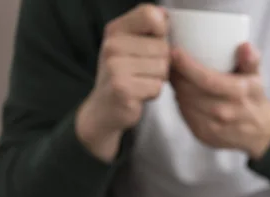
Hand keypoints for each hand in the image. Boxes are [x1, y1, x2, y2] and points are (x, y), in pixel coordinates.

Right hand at [76, 4, 169, 161]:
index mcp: (115, 30)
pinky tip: (138, 94)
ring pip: (162, 68)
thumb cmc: (122, 75)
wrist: (103, 109)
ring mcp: (115, 68)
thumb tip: (165, 14)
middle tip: (142, 72)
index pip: (150, 14)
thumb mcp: (129, 45)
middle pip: (163, 47)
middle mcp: (112, 46)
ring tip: (140, 82)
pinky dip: (153, 93)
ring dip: (157, 79)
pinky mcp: (123, 89)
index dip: (161, 30)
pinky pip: (157, 86)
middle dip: (161, 63)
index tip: (154, 42)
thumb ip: (147, 28)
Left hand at [170, 43, 269, 159]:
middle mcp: (224, 112)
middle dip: (177, 74)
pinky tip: (183, 92)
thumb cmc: (253, 97)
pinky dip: (181, 100)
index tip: (175, 52)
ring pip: (183, 101)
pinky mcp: (202, 134)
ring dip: (177, 87)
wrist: (259, 132)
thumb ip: (251, 60)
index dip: (187, 66)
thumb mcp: (256, 77)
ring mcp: (212, 126)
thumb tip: (245, 46)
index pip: (206, 79)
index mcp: (238, 93)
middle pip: (189, 90)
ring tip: (176, 74)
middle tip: (172, 61)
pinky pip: (184, 113)